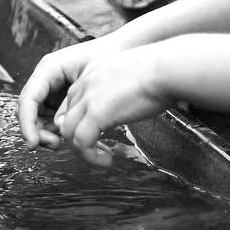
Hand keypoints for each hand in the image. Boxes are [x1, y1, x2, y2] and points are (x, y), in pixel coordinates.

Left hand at [17, 37, 168, 166]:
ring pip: (67, 133)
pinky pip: (81, 142)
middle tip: (99, 152)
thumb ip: (116, 91)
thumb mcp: (127, 78)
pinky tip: (107, 161)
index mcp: (89, 76)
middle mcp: (83, 86)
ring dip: (82, 152)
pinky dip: (89, 156)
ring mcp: (87, 99)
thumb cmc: (157, 73)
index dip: (79, 124)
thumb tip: (124, 105)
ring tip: (102, 159)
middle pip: (64, 119)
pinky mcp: (96, 113)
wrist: (165, 68)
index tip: (98, 137)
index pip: (69, 105)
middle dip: (78, 140)